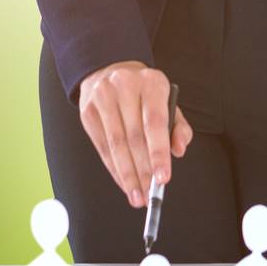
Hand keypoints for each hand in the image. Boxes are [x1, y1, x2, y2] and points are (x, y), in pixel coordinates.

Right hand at [77, 60, 193, 207]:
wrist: (111, 69)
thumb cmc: (145, 92)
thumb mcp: (167, 102)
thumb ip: (179, 128)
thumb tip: (179, 151)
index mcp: (151, 82)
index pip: (155, 122)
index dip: (158, 153)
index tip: (163, 178)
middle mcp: (125, 86)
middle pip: (134, 137)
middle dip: (143, 171)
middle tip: (150, 194)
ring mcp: (103, 97)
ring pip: (116, 144)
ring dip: (127, 175)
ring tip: (137, 196)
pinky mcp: (88, 111)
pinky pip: (102, 147)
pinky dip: (114, 169)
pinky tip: (124, 182)